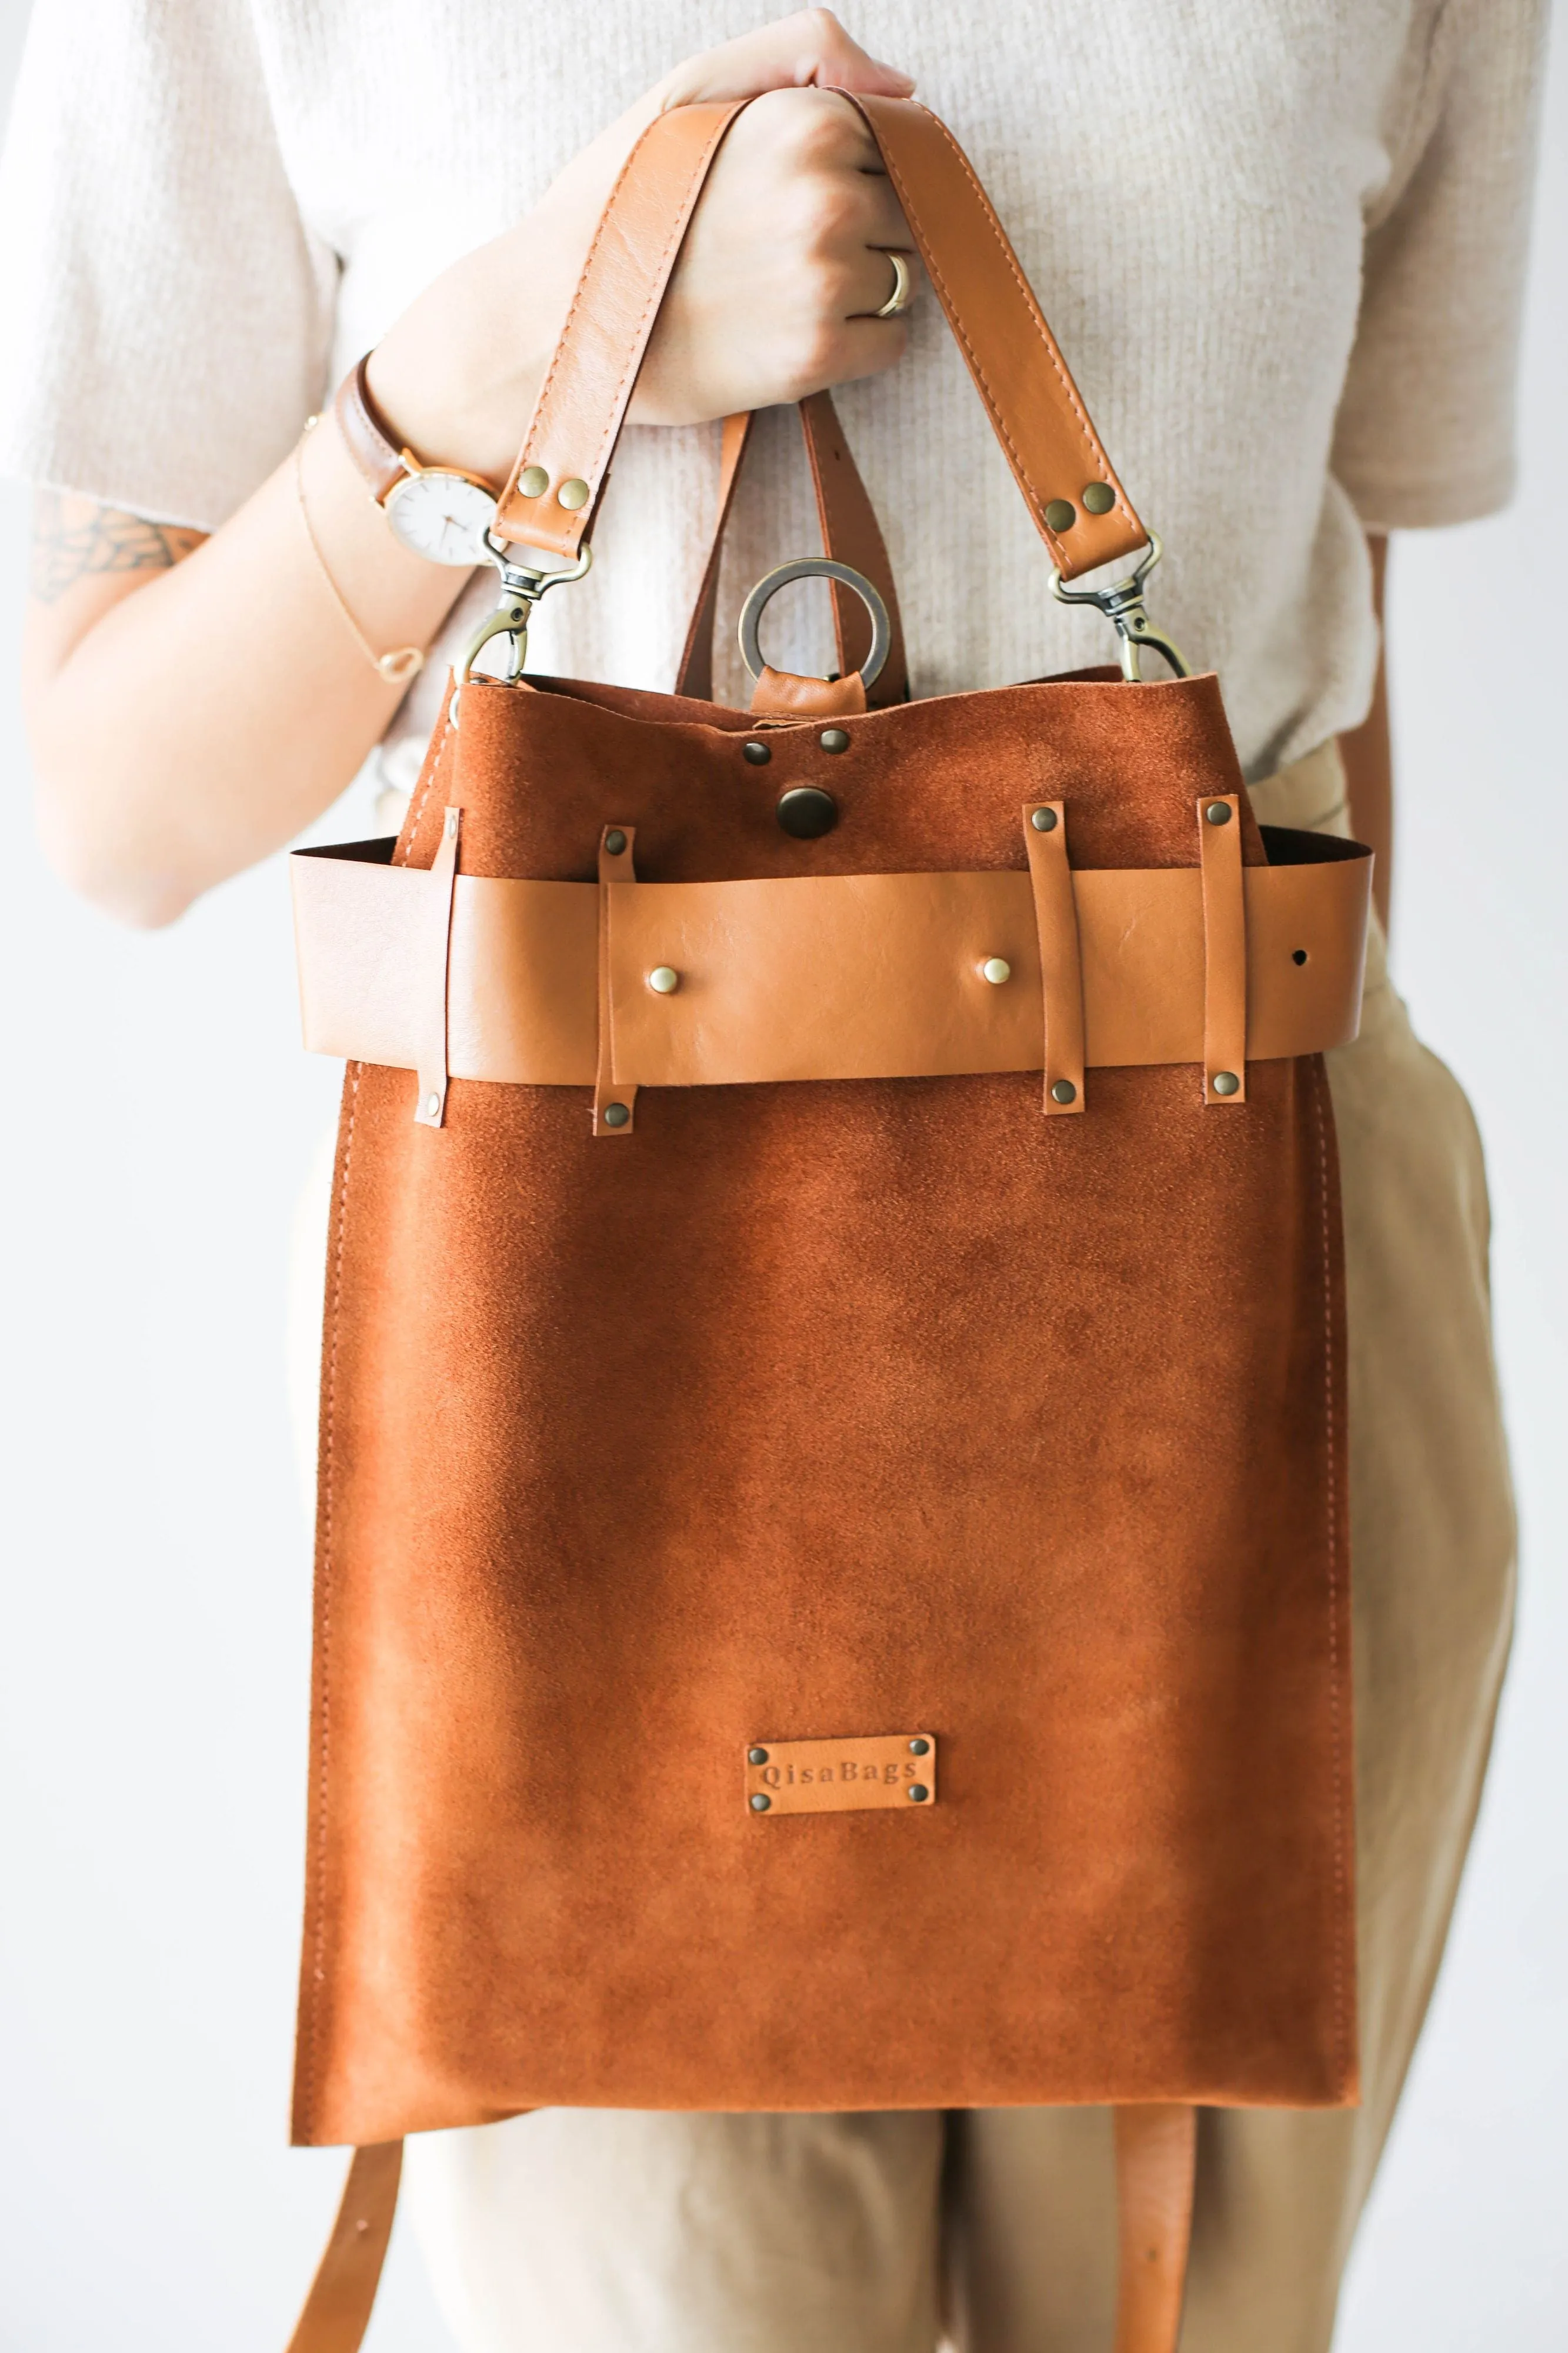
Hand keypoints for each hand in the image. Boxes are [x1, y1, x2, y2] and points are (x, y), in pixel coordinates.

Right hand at [369, 11, 919, 482]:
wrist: (555, 319)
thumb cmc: (621, 200)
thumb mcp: (693, 86)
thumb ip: (803, 51)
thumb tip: (903, 87)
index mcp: (805, 119)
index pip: (898, 142)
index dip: (854, 169)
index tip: (793, 195)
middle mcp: (827, 196)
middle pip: (907, 210)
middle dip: (864, 227)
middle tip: (779, 249)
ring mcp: (825, 280)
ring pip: (905, 277)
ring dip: (861, 288)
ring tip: (779, 291)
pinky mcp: (817, 357)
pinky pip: (892, 342)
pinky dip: (858, 344)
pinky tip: (792, 333)